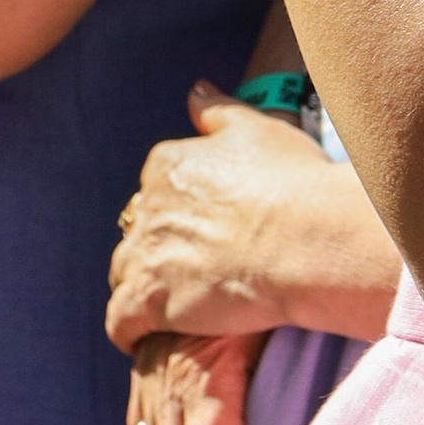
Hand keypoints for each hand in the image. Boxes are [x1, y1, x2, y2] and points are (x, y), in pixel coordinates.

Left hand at [107, 87, 333, 347]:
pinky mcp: (147, 303)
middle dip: (160, 247)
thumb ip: (219, 111)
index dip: (181, 209)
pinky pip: (120, 322)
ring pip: (124, 274)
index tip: (207, 226)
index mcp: (169, 164)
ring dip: (142, 286)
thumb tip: (196, 90)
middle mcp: (148, 207)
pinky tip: (150, 334)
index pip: (157, 187)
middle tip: (199, 265)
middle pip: (139, 231)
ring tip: (176, 302)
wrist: (304, 237)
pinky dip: (130, 329)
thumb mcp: (259, 129)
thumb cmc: (292, 181)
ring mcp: (145, 256)